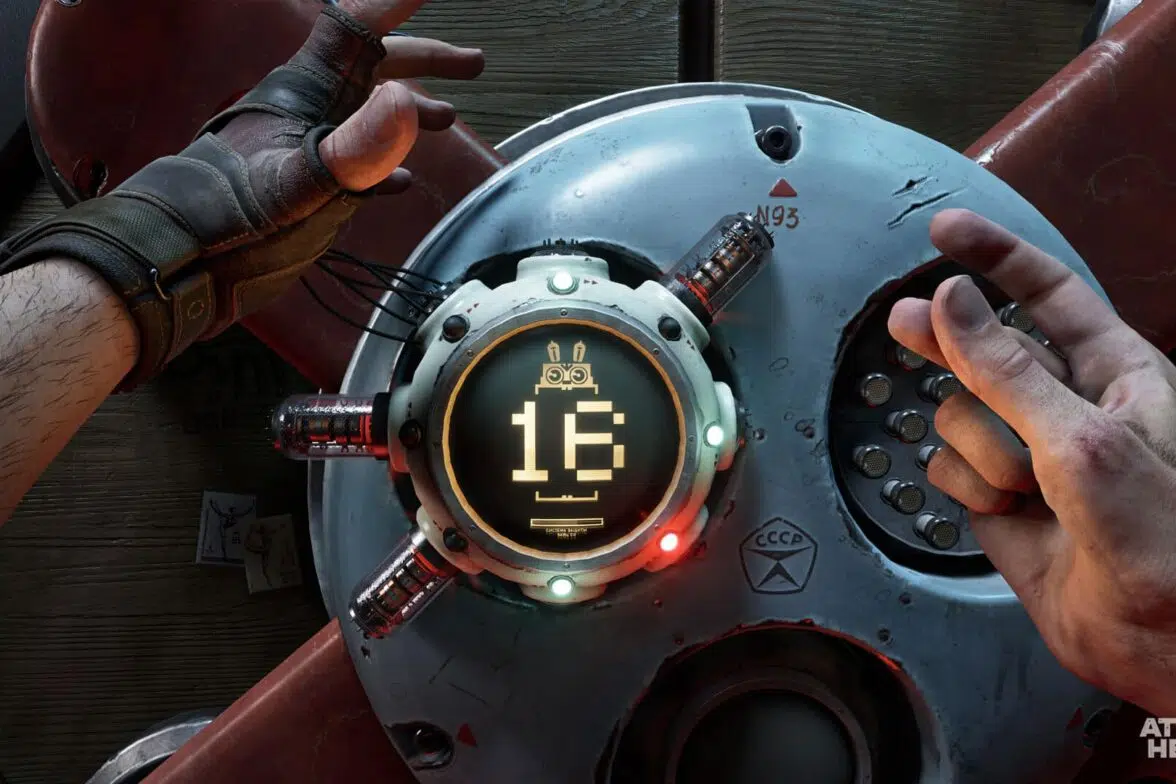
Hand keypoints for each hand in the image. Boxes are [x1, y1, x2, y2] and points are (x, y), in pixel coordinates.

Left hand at [0, 0, 484, 387]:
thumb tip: (407, 100)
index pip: (357, 26)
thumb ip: (355, 146)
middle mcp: (310, 111)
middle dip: (426, 60)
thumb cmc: (227, 216)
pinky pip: (358, 169)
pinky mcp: (307, 188)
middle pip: (375, 66)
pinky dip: (387, 170)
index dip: (394, 3)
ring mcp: (308, 148)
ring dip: (412, 113)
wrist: (181, 262)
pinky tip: (405, 183)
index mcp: (305, 91)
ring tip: (450, 119)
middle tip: (473, 65)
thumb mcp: (299, 181)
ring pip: (370, 116)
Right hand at [888, 209, 1175, 714]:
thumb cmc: (1162, 538)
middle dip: (948, 342)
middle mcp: (1069, 408)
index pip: (1049, 292)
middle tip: (902, 324)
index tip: (945, 231)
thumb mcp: (1082, 439)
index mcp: (1116, 373)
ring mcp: (1032, 455)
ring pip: (960, 415)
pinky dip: (968, 487)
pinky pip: (952, 467)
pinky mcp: (1001, 502)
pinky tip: (1003, 510)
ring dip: (979, 448)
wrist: (1165, 642)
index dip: (995, 257)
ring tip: (1020, 486)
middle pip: (987, 349)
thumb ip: (1007, 368)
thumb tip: (951, 301)